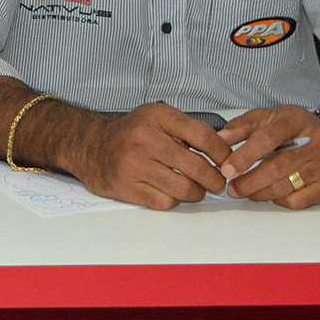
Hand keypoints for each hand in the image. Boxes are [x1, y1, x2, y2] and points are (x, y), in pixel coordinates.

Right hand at [75, 103, 231, 209]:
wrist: (92, 147)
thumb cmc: (132, 134)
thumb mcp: (157, 118)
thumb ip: (188, 130)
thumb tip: (224, 152)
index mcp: (157, 117)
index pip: (203, 136)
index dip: (222, 153)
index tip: (227, 161)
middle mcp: (144, 139)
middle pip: (197, 166)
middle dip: (215, 179)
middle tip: (218, 182)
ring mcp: (134, 165)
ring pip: (184, 189)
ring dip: (198, 193)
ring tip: (197, 189)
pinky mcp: (128, 188)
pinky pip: (166, 202)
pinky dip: (175, 201)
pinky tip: (172, 192)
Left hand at [218, 106, 319, 208]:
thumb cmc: (298, 129)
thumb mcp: (269, 117)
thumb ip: (242, 127)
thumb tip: (219, 139)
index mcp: (297, 120)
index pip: (268, 139)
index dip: (245, 156)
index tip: (227, 169)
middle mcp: (317, 142)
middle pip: (277, 167)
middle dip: (249, 181)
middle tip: (231, 188)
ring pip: (286, 186)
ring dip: (259, 193)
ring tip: (244, 192)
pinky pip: (299, 200)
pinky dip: (278, 201)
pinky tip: (269, 195)